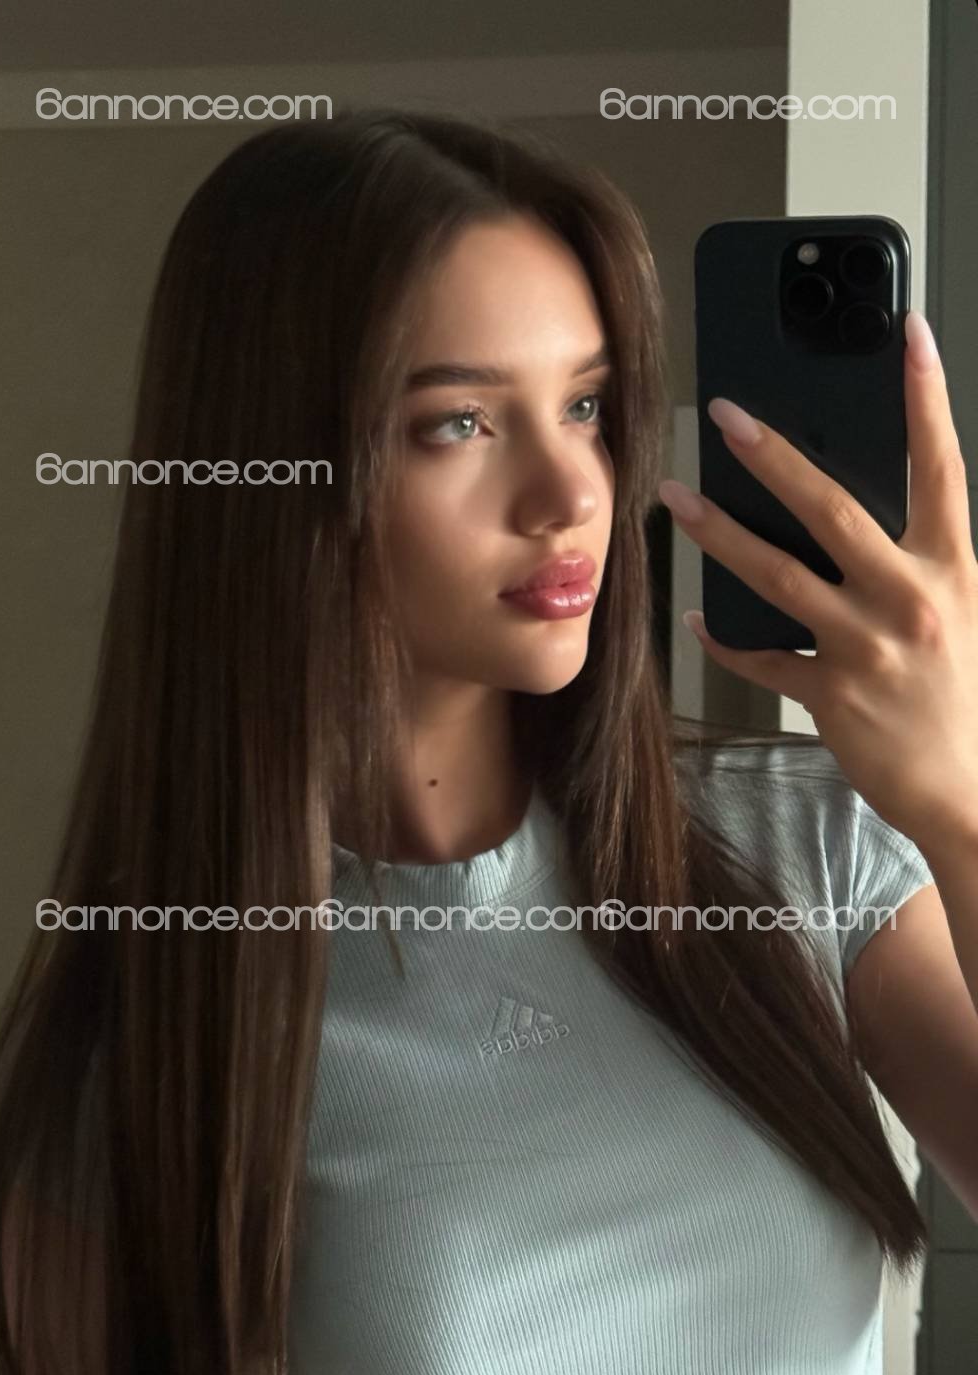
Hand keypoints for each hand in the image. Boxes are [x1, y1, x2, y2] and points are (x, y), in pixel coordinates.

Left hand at [658, 310, 977, 856]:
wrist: (970, 789)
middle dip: (774, 456)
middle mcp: (910, 599)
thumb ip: (912, 564)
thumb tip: (846, 520)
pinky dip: (726, 641)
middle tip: (727, 416)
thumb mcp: (958, 612)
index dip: (927, 396)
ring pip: (779, 577)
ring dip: (721, 535)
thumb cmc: (959, 697)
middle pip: (832, 509)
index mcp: (951, 569)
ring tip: (678, 501)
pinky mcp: (834, 697)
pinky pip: (765, 659)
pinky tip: (697, 622)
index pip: (941, 465)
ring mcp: (869, 648)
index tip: (910, 333)